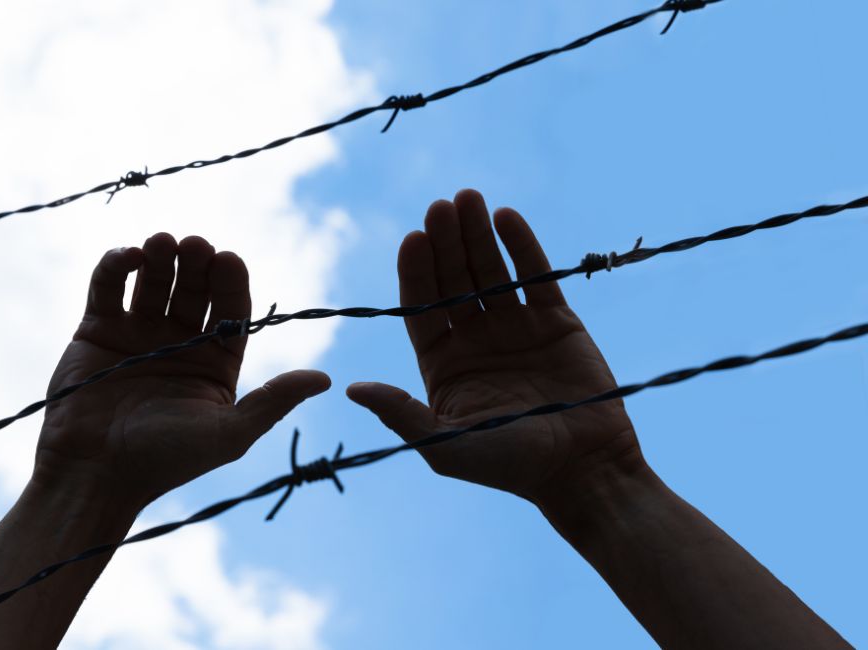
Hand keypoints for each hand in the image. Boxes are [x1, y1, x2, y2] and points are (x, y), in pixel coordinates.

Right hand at [34, 233, 329, 508]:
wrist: (94, 473)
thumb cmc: (164, 460)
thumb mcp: (228, 434)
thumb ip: (274, 401)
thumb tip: (326, 379)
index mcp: (215, 362)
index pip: (231, 309)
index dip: (231, 281)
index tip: (228, 259)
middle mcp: (179, 342)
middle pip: (194, 288)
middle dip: (196, 263)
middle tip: (195, 245)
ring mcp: (137, 333)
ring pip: (153, 280)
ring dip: (159, 257)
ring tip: (161, 242)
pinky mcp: (97, 330)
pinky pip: (108, 287)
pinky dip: (117, 265)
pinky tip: (129, 256)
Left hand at [346, 190, 642, 501]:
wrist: (584, 470)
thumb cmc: (510, 466)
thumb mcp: (445, 446)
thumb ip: (401, 415)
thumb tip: (351, 389)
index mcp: (442, 364)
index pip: (420, 307)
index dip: (416, 272)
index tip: (412, 239)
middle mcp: (474, 339)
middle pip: (452, 279)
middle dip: (445, 243)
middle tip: (439, 207)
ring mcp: (514, 327)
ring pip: (490, 270)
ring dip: (477, 234)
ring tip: (468, 198)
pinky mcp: (555, 321)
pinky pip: (535, 276)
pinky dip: (522, 246)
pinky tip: (505, 217)